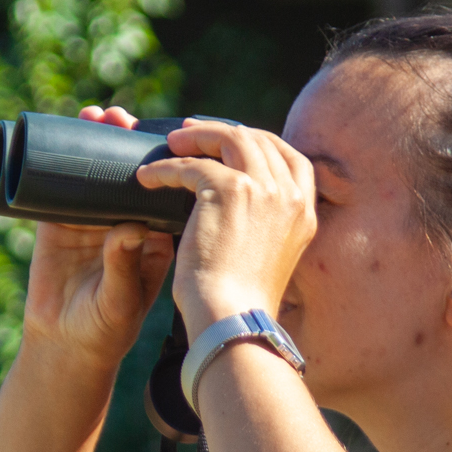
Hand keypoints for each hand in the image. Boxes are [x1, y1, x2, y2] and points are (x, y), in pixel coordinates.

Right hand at [17, 105, 176, 369]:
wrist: (67, 347)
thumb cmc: (107, 330)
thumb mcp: (122, 300)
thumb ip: (125, 266)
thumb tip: (130, 229)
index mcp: (156, 236)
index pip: (168, 190)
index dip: (168, 162)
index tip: (168, 137)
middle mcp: (128, 221)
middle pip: (135, 171)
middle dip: (131, 141)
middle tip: (126, 118)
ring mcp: (94, 218)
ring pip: (100, 170)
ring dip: (100, 140)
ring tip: (98, 114)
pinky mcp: (59, 221)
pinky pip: (63, 181)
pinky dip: (65, 156)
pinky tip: (67, 131)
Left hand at [134, 118, 315, 334]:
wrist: (233, 319)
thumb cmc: (240, 303)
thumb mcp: (268, 259)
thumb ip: (264, 227)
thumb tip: (238, 211)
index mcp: (304, 213)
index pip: (293, 158)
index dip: (260, 143)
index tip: (232, 143)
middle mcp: (290, 196)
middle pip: (259, 140)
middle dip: (223, 132)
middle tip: (191, 135)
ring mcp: (263, 189)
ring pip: (229, 139)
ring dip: (195, 138)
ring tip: (170, 145)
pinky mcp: (229, 190)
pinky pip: (192, 164)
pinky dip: (165, 167)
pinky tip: (146, 178)